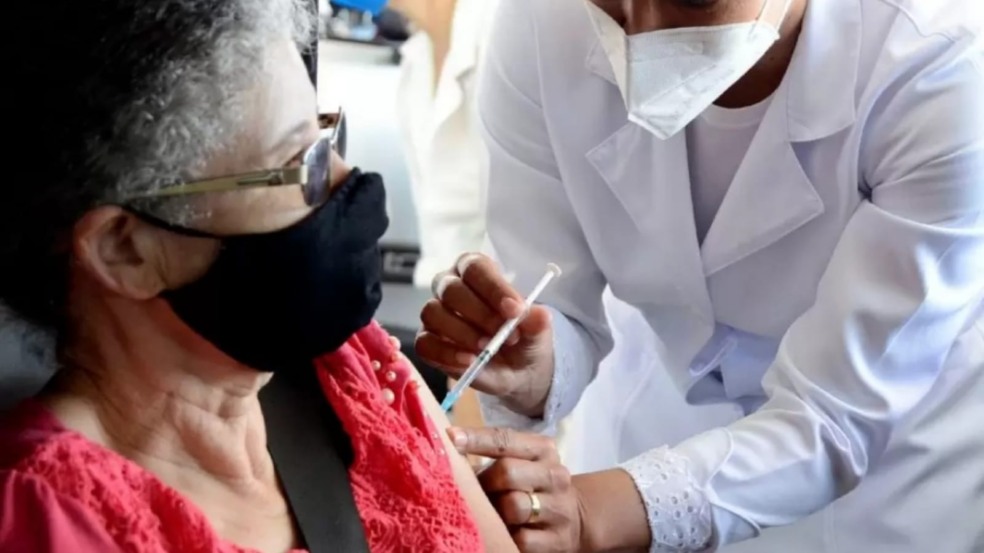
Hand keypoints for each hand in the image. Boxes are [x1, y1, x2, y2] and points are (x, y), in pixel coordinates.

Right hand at [415, 253, 553, 416]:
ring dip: (463, 333)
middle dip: (480, 314)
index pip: (476, 268)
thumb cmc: (523, 336)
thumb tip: (541, 315)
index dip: (493, 288)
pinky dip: (446, 354)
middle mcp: (450, 287)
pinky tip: (469, 362)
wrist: (518, 369)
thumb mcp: (537, 330)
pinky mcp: (427, 341)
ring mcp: (436, 314)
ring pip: (434, 313)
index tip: (515, 310)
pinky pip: (425, 344)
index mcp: (476, 272)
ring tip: (487, 348)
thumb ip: (537, 321)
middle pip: (451, 289)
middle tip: (506, 335)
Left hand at [448, 427, 584, 552]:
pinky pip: (521, 538)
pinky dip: (506, 537)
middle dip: (486, 482)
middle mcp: (555, 475)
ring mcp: (559, 508)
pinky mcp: (557, 540)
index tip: (450, 438)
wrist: (573, 517)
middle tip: (474, 491)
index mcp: (543, 449)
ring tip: (489, 513)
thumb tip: (449, 454)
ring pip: (515, 506)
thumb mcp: (521, 462)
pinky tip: (503, 533)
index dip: (477, 438)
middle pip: (508, 472)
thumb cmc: (532, 484)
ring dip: (495, 511)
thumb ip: (492, 457)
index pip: (506, 439)